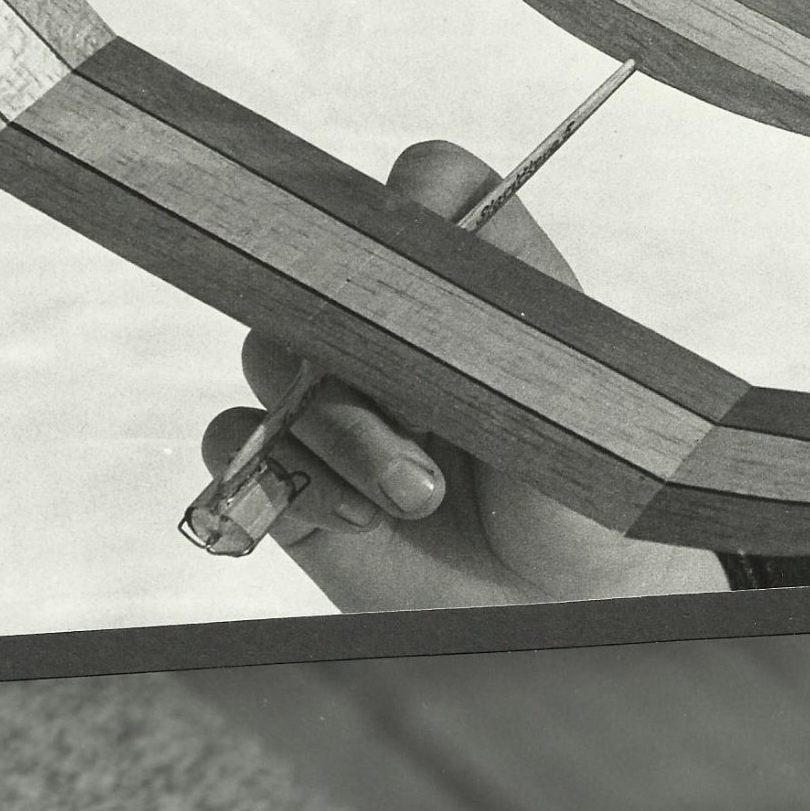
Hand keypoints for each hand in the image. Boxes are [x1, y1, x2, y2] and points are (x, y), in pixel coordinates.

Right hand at [200, 141, 727, 610]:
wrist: (553, 618)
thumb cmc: (579, 507)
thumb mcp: (567, 393)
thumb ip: (499, 291)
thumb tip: (430, 201)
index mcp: (469, 292)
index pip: (428, 192)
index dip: (416, 209)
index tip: (431, 272)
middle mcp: (393, 333)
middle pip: (319, 277)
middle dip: (361, 357)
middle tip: (427, 428)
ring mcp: (336, 401)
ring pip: (271, 360)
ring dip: (336, 432)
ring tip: (410, 498)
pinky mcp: (292, 473)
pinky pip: (231, 440)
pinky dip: (277, 474)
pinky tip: (351, 518)